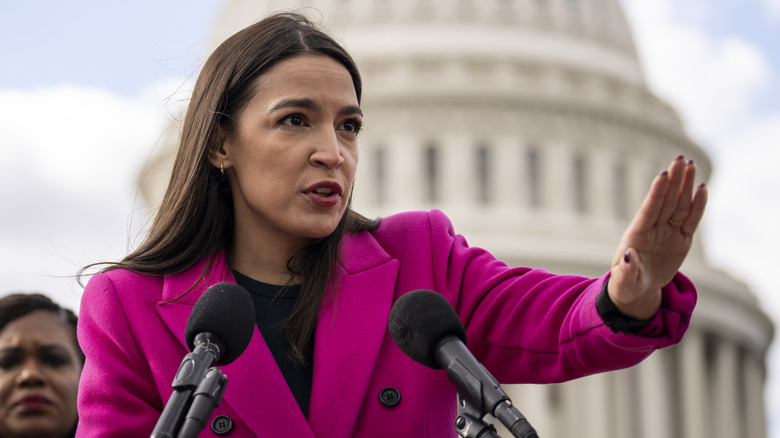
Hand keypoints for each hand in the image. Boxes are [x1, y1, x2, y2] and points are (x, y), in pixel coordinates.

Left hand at [608, 155, 707, 318]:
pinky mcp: (681, 239)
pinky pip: (691, 220)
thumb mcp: (624, 281)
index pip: (649, 210)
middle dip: (674, 180)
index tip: (662, 174)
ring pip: (679, 205)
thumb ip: (626, 270)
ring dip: (686, 186)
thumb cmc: (627, 283)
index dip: (656, 193)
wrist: (638, 288)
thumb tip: (630, 256)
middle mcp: (653, 228)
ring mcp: (668, 232)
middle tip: (681, 159)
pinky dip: (698, 205)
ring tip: (691, 165)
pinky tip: (702, 188)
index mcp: (637, 235)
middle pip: (666, 201)